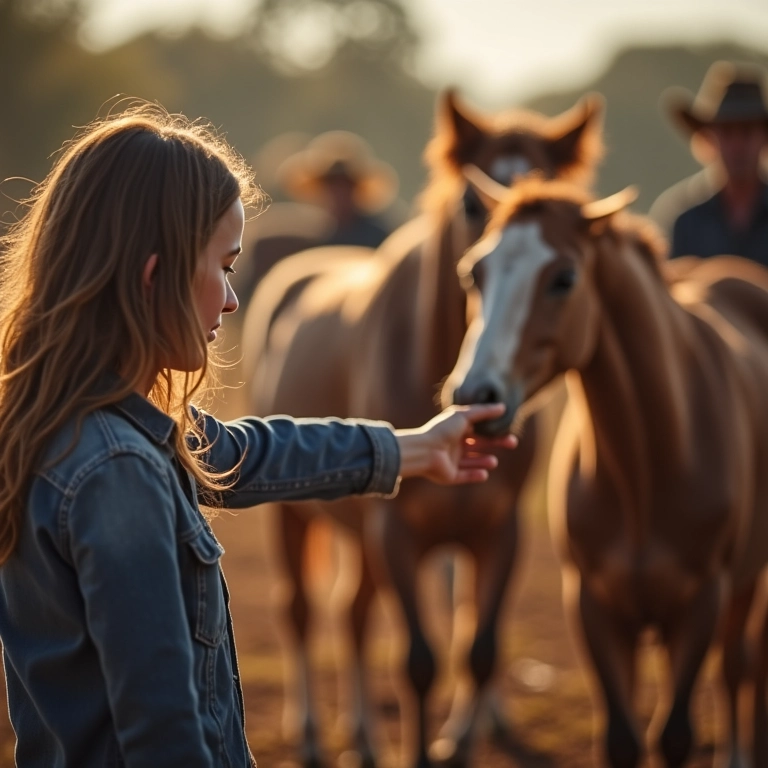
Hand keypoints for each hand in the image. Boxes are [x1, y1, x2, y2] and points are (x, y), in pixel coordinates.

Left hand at [395, 403, 517, 484]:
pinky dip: (475, 475)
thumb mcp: (464, 416)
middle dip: (496, 443)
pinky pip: (465, 475)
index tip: (508, 428)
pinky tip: (484, 473)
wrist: (425, 450)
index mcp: (457, 430)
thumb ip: (483, 411)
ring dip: (484, 461)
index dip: (493, 429)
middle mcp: (455, 445)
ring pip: (473, 461)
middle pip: (480, 445)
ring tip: (493, 461)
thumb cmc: (443, 430)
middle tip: (512, 442)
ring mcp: (452, 461)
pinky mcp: (450, 475)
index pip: (478, 429)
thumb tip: (503, 407)